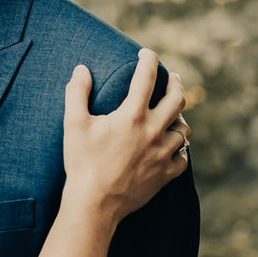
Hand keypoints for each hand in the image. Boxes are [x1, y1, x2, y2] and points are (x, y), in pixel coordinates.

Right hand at [62, 50, 188, 221]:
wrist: (94, 203)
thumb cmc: (82, 162)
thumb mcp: (73, 124)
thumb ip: (77, 93)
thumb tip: (81, 69)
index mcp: (132, 115)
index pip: (146, 77)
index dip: (148, 59)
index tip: (146, 53)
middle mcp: (153, 131)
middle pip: (178, 100)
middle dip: (176, 84)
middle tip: (172, 78)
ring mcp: (162, 154)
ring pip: (184, 130)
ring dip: (179, 119)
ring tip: (173, 115)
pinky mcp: (165, 174)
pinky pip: (183, 158)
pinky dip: (179, 150)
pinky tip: (172, 147)